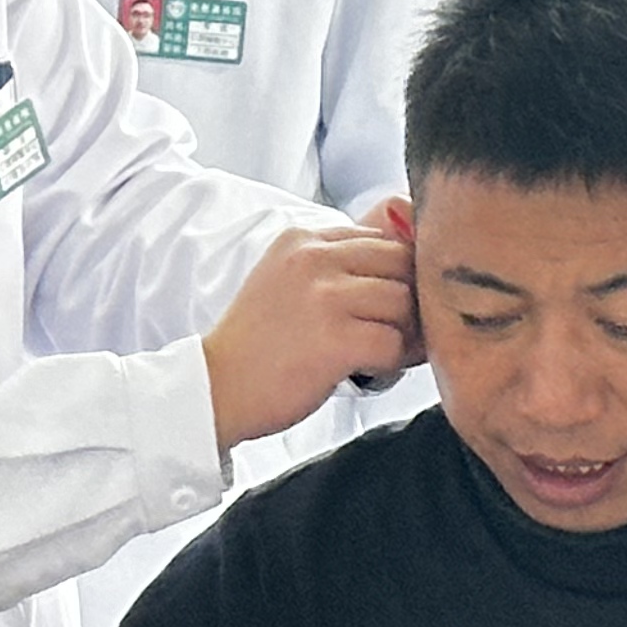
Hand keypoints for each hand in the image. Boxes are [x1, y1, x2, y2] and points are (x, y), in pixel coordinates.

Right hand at [205, 222, 420, 446]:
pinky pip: (393, 344)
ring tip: (375, 353)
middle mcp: (313, 259)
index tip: (386, 306)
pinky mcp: (334, 340)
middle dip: (407, 301)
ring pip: (403, 302)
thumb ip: (338, 264)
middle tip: (394, 331)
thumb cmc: (259, 344)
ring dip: (401, 334)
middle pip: (401, 264)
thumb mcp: (289, 281)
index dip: (396, 276)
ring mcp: (324, 298)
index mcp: (303, 239)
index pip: (381, 239)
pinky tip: (366, 370)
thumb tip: (410, 262)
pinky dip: (390, 363)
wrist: (217, 387)